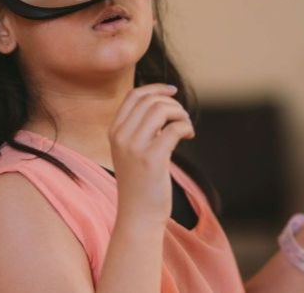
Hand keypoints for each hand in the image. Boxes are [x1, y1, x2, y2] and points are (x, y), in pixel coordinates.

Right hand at [108, 84, 194, 227]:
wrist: (138, 215)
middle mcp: (121, 136)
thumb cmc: (141, 183)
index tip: (173, 91)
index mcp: (114, 131)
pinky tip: (188, 136)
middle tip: (182, 119)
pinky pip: (174, 128)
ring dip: (180, 114)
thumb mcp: (132, 151)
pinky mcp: (152, 159)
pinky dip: (186, 127)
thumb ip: (141, 128)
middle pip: (150, 100)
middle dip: (172, 104)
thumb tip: (164, 104)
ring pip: (162, 110)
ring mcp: (134, 147)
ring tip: (186, 128)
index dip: (156, 88)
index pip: (134, 96)